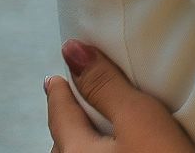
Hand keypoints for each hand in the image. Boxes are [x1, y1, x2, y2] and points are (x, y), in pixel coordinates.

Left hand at [45, 41, 194, 152]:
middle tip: (72, 105)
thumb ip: (106, 86)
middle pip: (62, 144)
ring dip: (81, 148)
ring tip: (92, 136)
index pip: (59, 114)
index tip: (55, 79)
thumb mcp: (139, 119)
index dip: (59, 91)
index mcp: (75, 152)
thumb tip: (73, 51)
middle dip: (67, 123)